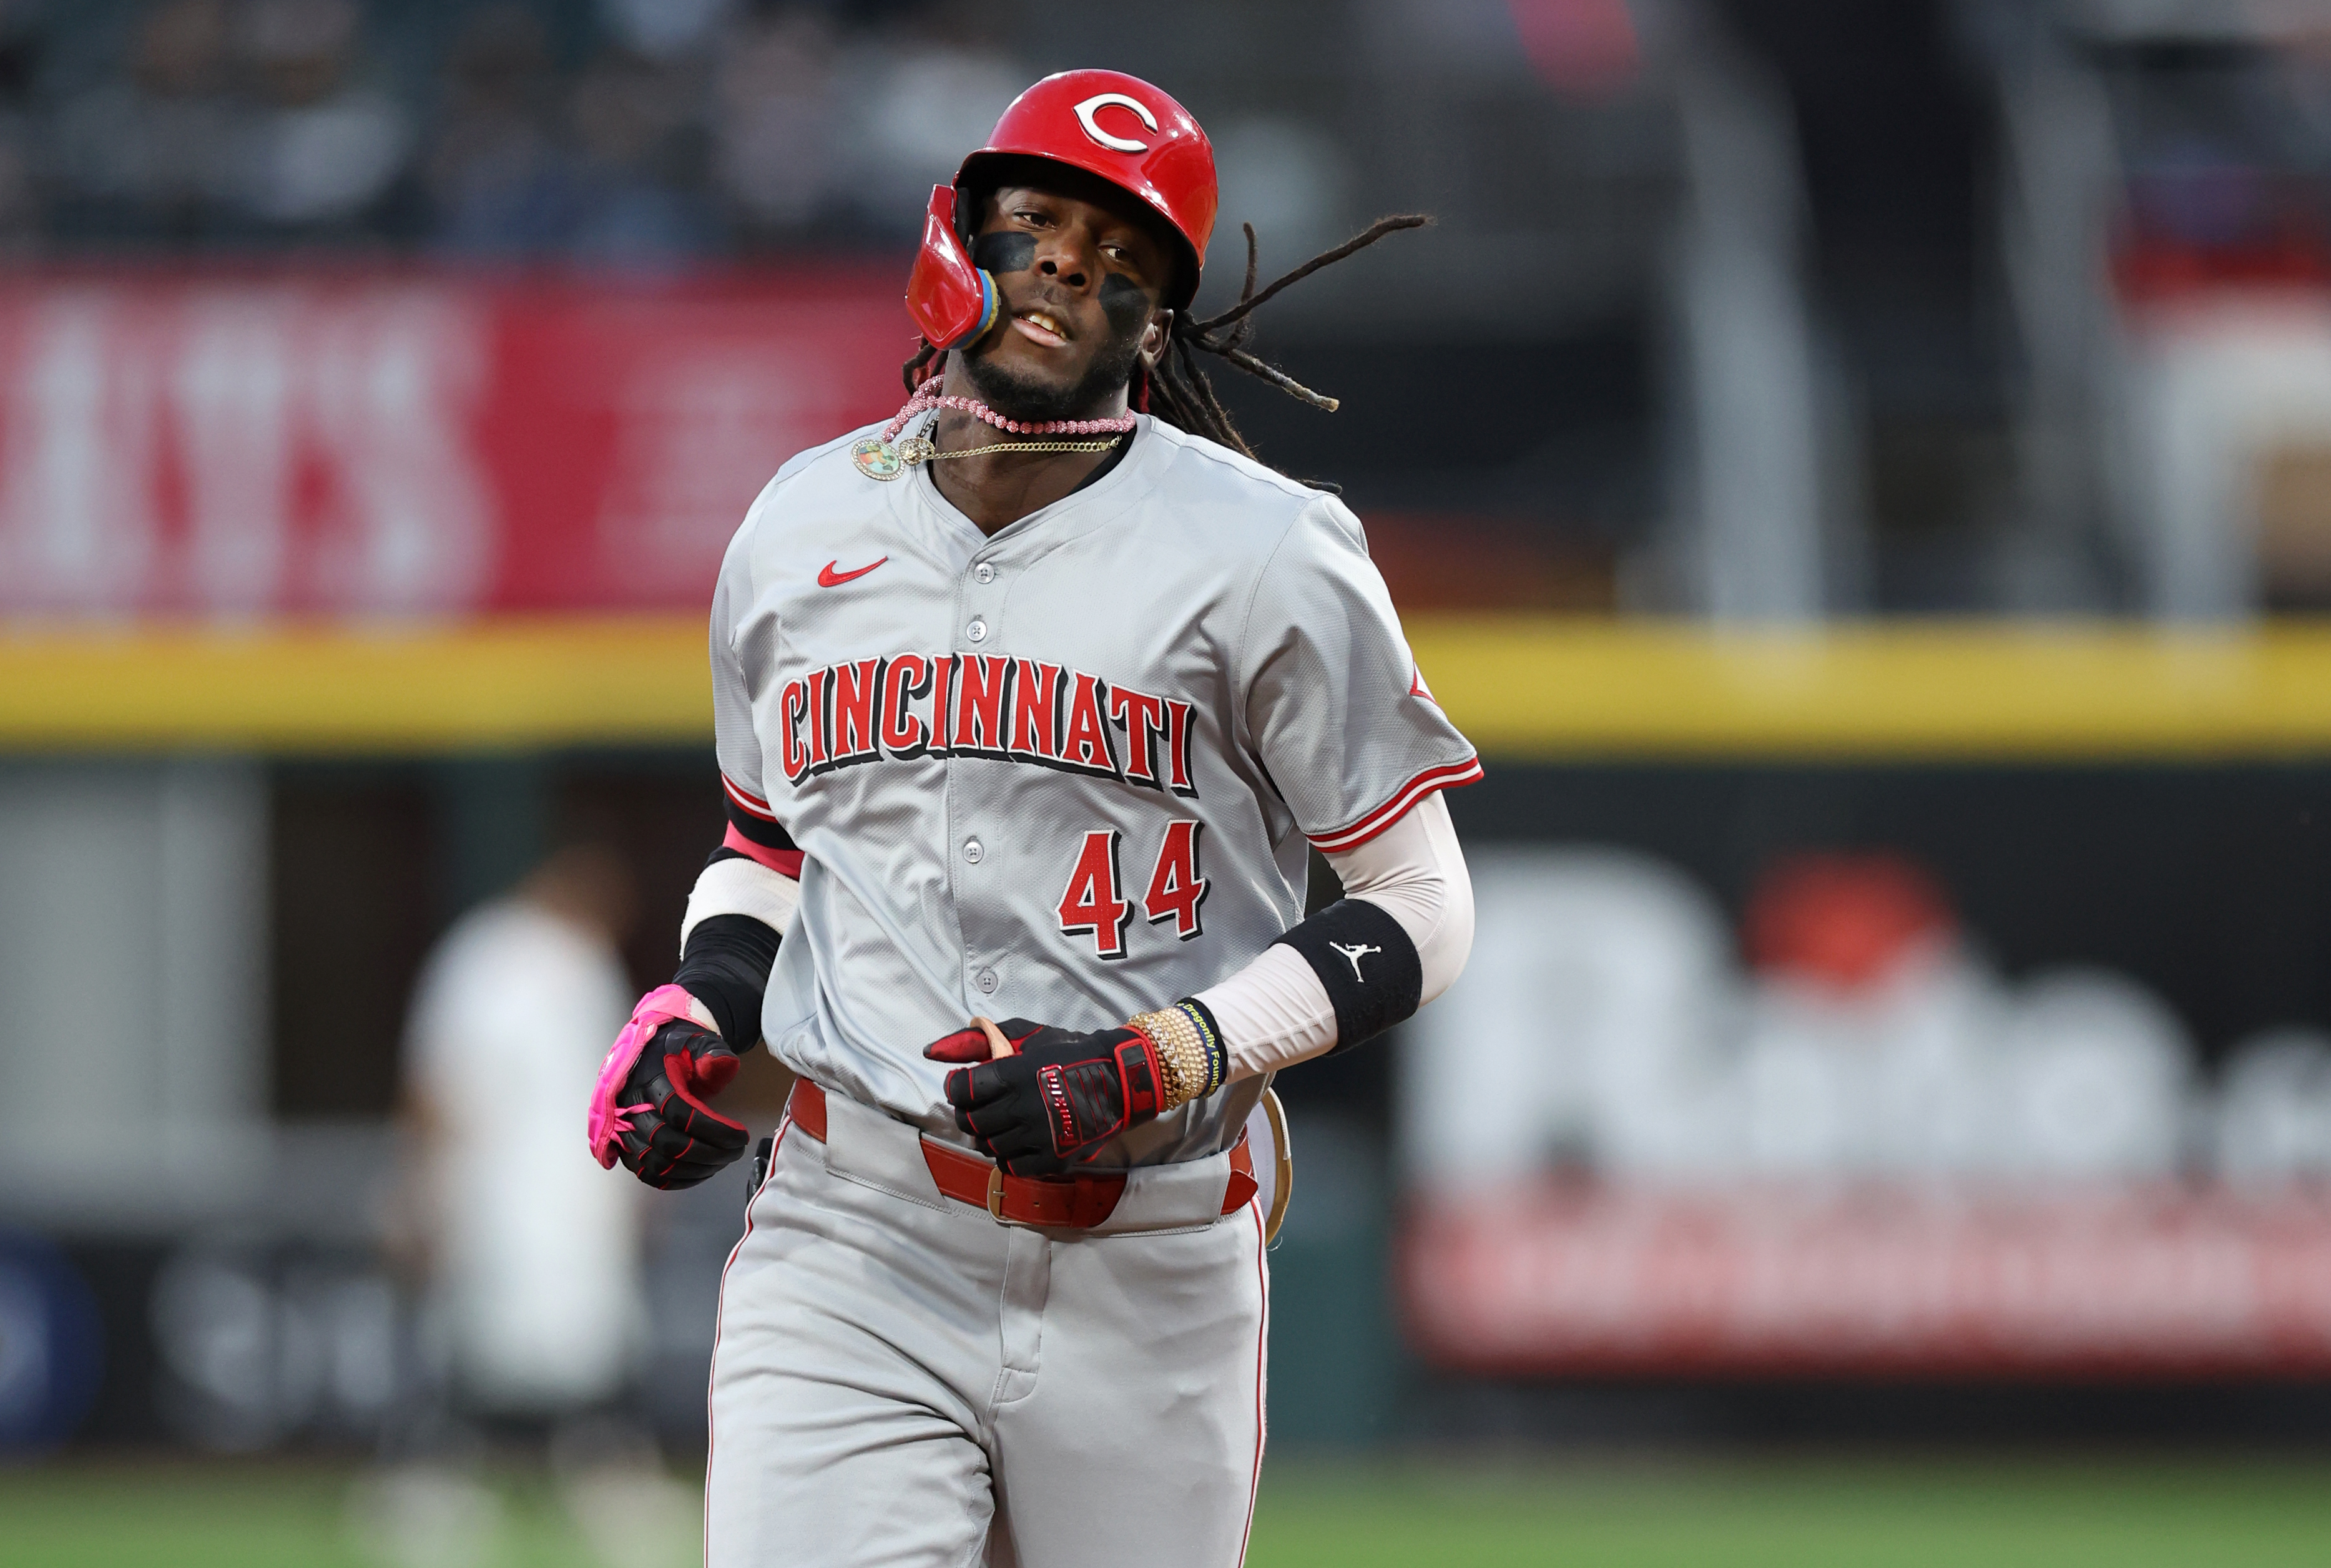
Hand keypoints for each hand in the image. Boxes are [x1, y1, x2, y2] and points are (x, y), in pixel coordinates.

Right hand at [588, 985, 748, 1188]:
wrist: (649, 1053)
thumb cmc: (678, 1050)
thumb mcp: (699, 1042)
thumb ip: (711, 1053)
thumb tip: (720, 1064)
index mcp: (650, 1079)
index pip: (679, 1112)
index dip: (713, 1129)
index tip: (741, 1135)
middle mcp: (631, 1107)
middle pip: (668, 1143)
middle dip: (708, 1153)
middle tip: (735, 1151)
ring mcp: (624, 1129)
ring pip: (656, 1163)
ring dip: (694, 1170)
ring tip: (721, 1162)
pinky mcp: (625, 1146)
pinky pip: (646, 1172)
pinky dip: (674, 1180)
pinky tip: (700, 1173)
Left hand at [923, 1016, 1164, 1174]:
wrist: (1117, 1081)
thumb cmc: (1067, 1053)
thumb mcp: (1023, 1035)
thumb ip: (977, 1041)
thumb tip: (932, 1051)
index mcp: (1014, 1074)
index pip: (961, 1091)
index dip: (957, 1088)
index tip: (965, 1084)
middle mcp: (1022, 1108)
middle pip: (970, 1121)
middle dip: (969, 1111)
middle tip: (982, 1103)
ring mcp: (1037, 1136)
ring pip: (987, 1145)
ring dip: (988, 1133)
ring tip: (1003, 1120)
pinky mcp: (1051, 1159)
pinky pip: (1010, 1165)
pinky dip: (1006, 1154)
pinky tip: (1017, 1139)